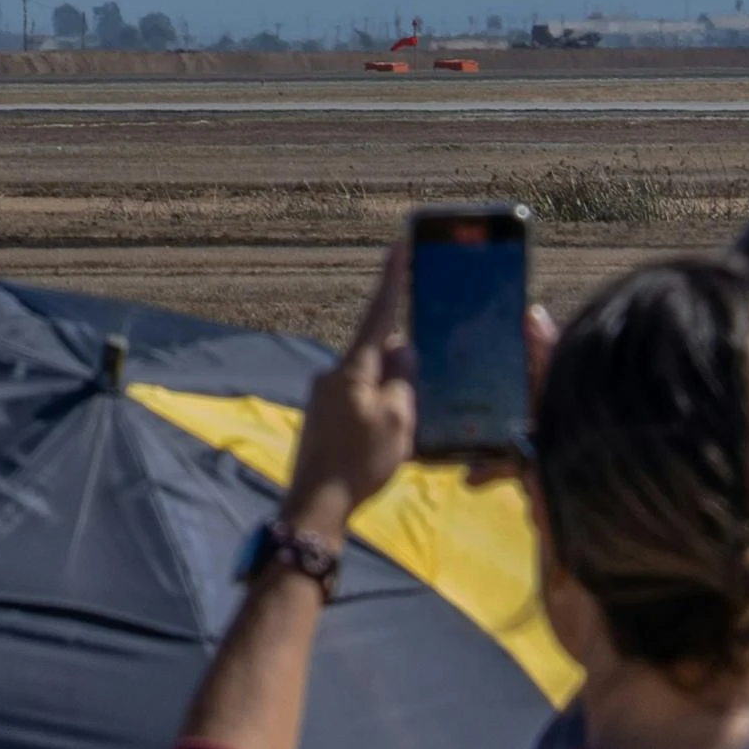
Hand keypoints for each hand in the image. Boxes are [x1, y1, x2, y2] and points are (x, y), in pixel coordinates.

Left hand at [289, 248, 419, 533]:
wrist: (316, 502)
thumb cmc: (360, 461)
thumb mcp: (398, 419)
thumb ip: (405, 380)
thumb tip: (404, 351)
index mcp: (353, 369)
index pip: (379, 315)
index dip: (393, 280)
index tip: (399, 245)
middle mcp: (334, 375)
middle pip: (380, 353)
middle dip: (407, 362)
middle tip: (431, 378)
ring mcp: (326, 396)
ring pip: (373, 381)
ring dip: (396, 393)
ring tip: (411, 425)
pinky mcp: (326, 417)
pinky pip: (362, 401)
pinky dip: (383, 410)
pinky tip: (392, 438)